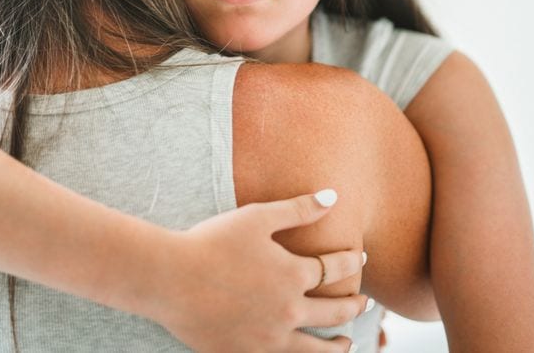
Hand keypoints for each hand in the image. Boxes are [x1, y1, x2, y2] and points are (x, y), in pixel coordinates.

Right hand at [151, 190, 369, 351]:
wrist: (170, 278)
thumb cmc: (211, 242)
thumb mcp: (256, 217)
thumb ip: (298, 209)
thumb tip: (333, 197)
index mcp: (294, 276)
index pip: (335, 270)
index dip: (350, 262)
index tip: (359, 258)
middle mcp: (289, 311)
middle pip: (335, 313)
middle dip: (354, 306)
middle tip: (364, 303)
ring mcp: (269, 339)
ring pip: (316, 350)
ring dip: (337, 347)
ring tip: (347, 344)